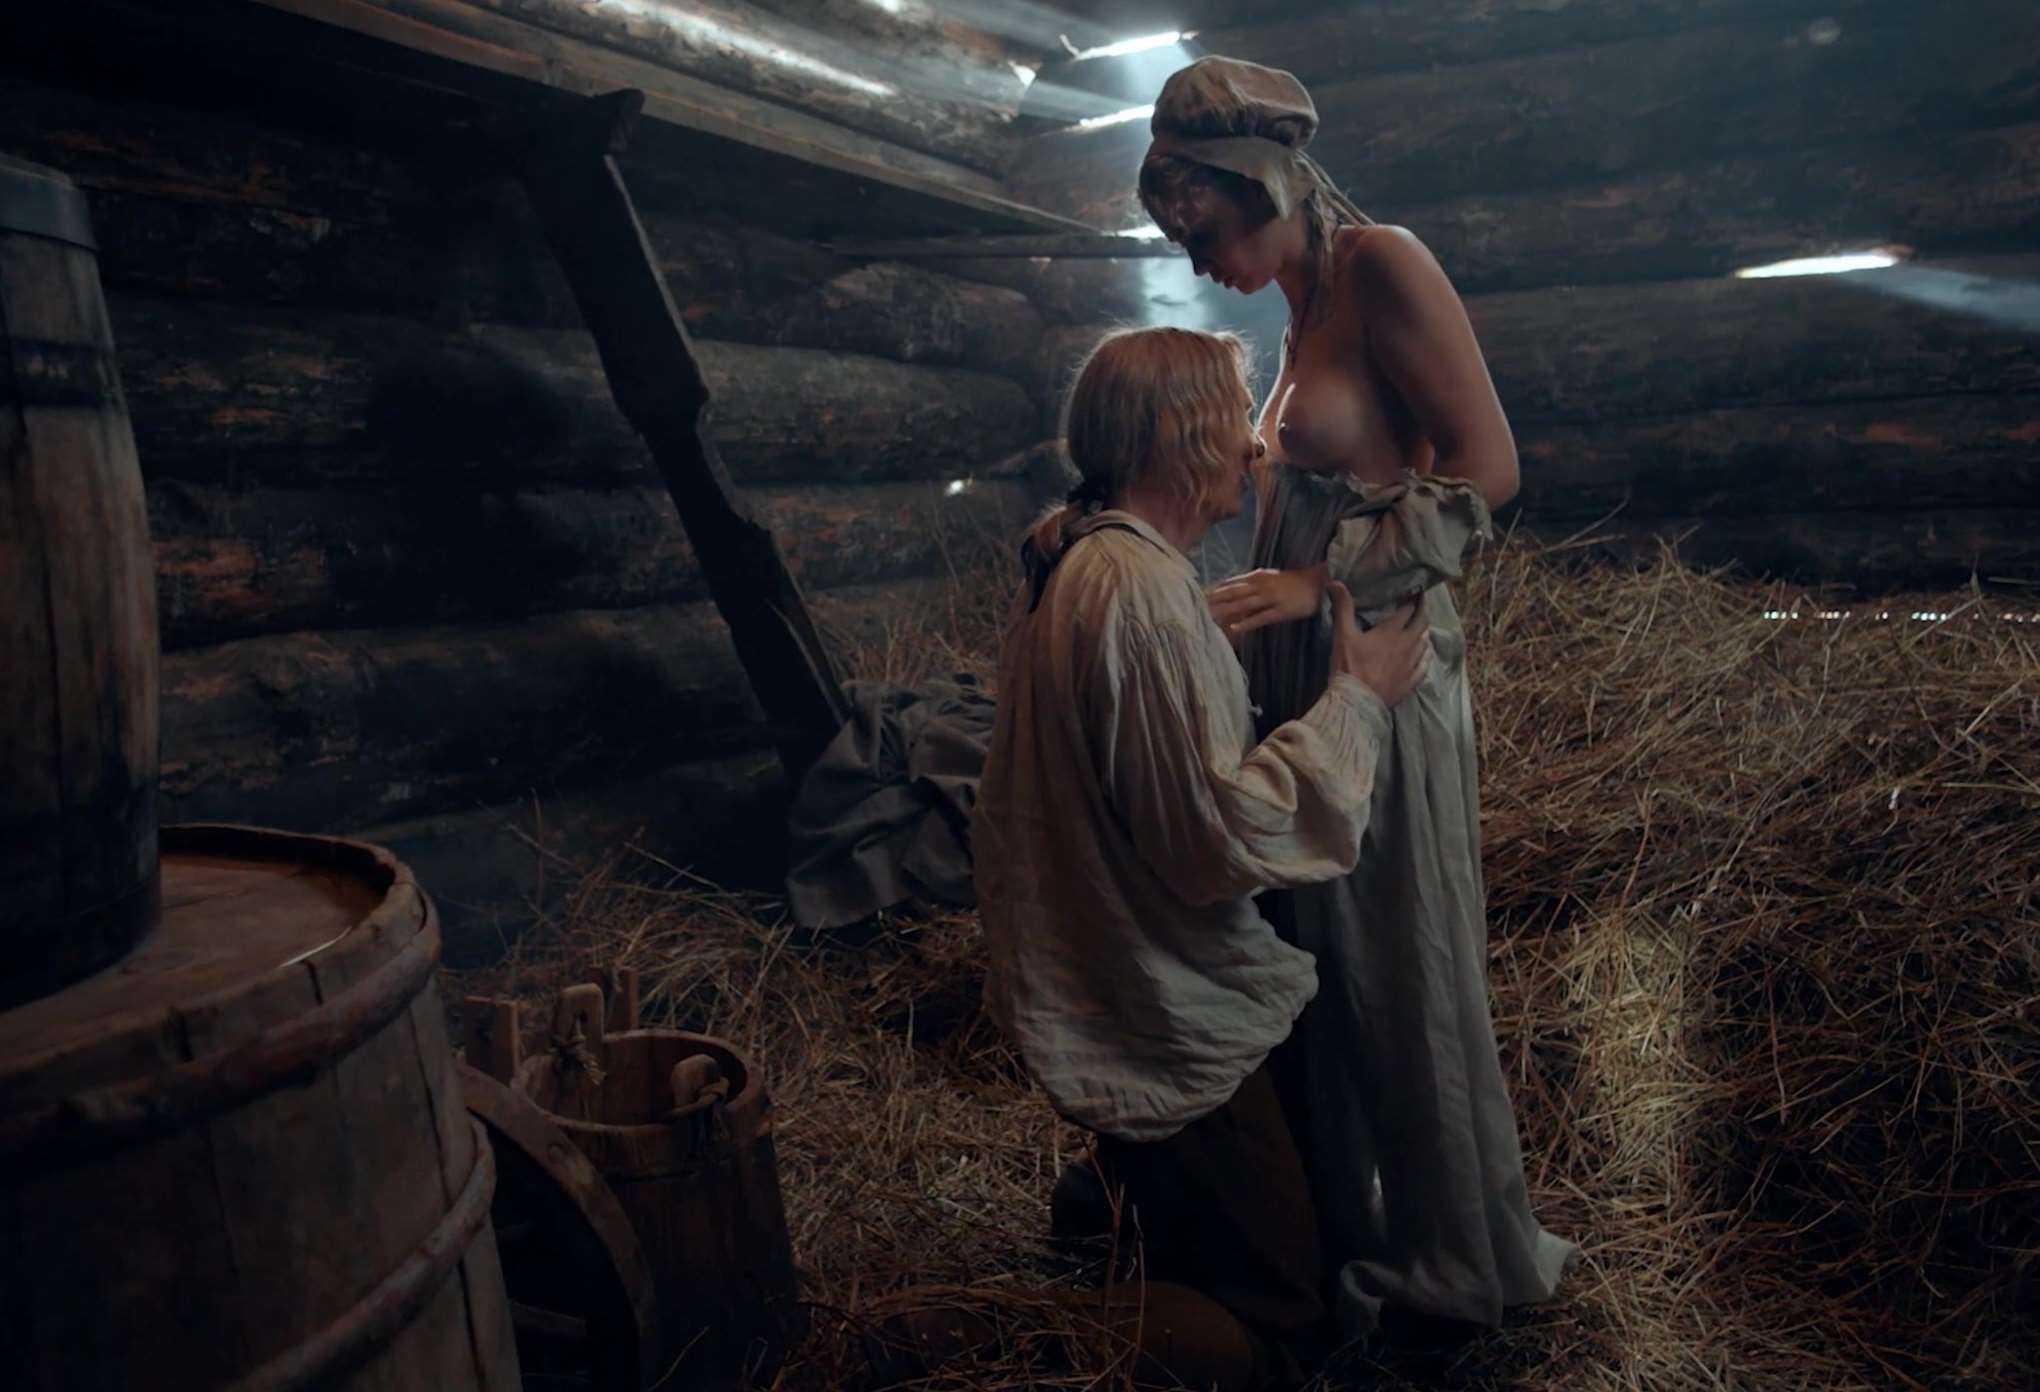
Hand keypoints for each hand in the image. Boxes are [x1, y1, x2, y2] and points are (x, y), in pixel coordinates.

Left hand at [1208, 566, 1325, 637]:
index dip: (1214, 590)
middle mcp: (1262, 585)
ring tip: (1209, 618)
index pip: (1230, 583)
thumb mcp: (1270, 577)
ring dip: (1225, 611)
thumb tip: (1233, 590)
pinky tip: (1234, 629)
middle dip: (1214, 601)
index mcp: (1258, 576)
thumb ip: (1252, 583)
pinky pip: (1260, 618)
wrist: (1319, 583)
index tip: (1198, 597)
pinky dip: (1246, 623)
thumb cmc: (1293, 582)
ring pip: (1243, 605)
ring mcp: (1271, 598)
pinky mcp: (1280, 611)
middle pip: (1232, 593)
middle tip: (1197, 609)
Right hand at [1329, 583, 1429, 706]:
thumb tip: (1336, 582)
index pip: (1408, 609)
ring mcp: (1411, 664)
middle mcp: (1407, 644)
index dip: (1413, 598)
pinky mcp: (1411, 681)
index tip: (1414, 590)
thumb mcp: (1343, 634)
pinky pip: (1424, 666)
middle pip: (1421, 624)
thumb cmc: (1349, 665)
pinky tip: (1425, 655)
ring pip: (1424, 643)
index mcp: (1392, 631)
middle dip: (1422, 611)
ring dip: (1423, 632)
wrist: (1356, 701)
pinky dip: (1426, 657)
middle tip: (1421, 604)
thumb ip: (1343, 607)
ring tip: (1421, 627)